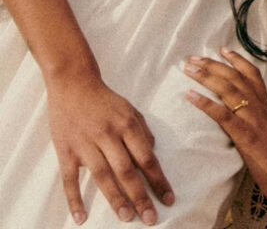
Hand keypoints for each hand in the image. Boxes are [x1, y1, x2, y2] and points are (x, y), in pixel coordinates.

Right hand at [47, 73, 174, 224]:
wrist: (73, 83)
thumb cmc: (105, 99)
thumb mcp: (130, 109)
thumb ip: (143, 131)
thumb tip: (152, 154)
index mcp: (126, 124)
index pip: (146, 157)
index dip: (158, 179)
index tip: (168, 199)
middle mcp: (108, 135)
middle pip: (126, 170)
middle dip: (140, 196)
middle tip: (150, 219)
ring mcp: (85, 143)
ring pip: (102, 176)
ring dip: (115, 199)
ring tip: (126, 217)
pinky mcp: (66, 150)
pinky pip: (70, 178)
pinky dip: (74, 199)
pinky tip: (80, 217)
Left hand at [184, 49, 266, 222]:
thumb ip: (262, 120)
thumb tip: (249, 115)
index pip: (253, 75)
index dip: (237, 60)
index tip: (222, 50)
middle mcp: (261, 108)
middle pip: (235, 78)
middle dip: (213, 65)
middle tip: (194, 57)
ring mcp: (254, 120)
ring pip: (228, 90)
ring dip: (206, 76)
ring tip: (188, 69)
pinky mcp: (246, 136)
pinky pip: (222, 115)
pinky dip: (205, 103)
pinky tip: (190, 95)